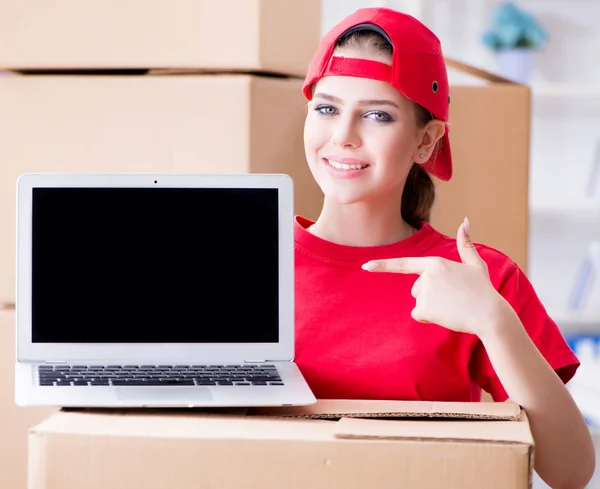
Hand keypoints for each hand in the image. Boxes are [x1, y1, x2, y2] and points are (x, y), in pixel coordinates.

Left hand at [361, 218, 507, 336]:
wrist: (490, 315)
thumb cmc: (483, 291)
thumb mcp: (475, 265)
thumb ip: (465, 245)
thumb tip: (465, 221)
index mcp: (435, 263)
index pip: (404, 264)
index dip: (382, 265)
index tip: (365, 266)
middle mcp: (426, 275)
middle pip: (416, 288)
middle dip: (430, 295)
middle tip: (453, 298)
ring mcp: (424, 292)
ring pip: (418, 302)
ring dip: (431, 307)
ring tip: (452, 306)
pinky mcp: (423, 308)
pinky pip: (418, 315)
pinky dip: (428, 318)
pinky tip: (446, 316)